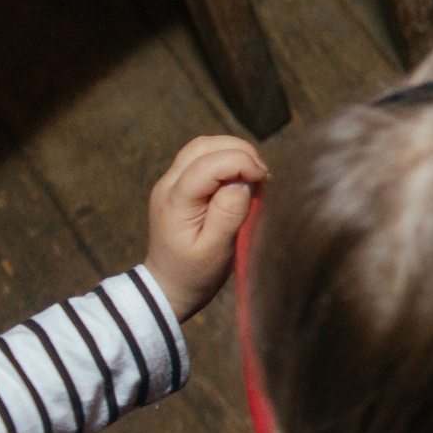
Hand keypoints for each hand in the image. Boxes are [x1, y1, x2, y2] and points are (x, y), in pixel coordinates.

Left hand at [144, 135, 265, 320]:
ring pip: (203, 147)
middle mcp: (168, 185)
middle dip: (239, 152)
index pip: (208, 164)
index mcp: (175, 201)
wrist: (169, 286)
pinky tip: (240, 181)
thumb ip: (228, 214)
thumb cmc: (194, 273)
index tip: (264, 179)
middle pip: (204, 146)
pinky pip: (203, 158)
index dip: (241, 162)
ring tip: (252, 177)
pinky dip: (226, 161)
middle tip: (261, 176)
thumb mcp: (215, 251)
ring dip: (233, 153)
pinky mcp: (179, 185)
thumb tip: (242, 182)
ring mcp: (171, 183)